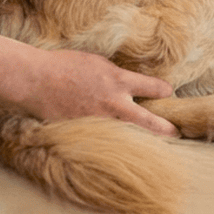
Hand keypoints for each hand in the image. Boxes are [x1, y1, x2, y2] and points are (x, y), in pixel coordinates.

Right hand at [16, 49, 177, 136]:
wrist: (36, 80)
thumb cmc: (65, 66)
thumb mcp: (98, 63)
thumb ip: (116, 76)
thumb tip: (129, 83)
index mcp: (118, 81)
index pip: (153, 87)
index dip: (163, 90)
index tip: (167, 92)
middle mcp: (113, 103)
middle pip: (149, 121)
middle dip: (165, 129)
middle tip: (177, 134)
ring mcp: (98, 121)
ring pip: (128, 135)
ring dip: (139, 140)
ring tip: (153, 149)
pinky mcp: (83, 133)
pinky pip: (103, 141)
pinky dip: (112, 145)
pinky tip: (118, 150)